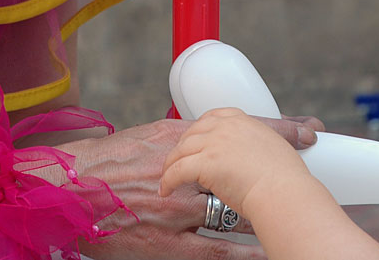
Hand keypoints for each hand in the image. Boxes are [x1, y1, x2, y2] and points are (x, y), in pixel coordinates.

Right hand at [67, 114, 314, 259]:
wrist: (67, 190)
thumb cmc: (107, 162)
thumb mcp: (149, 136)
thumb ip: (185, 136)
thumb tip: (216, 130)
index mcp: (180, 140)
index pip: (240, 133)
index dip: (278, 132)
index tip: (310, 131)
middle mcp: (184, 172)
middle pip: (245, 173)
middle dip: (279, 172)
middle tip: (311, 169)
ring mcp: (177, 210)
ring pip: (235, 213)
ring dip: (265, 211)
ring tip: (297, 210)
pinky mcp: (166, 244)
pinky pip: (214, 251)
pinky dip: (242, 253)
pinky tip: (265, 254)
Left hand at [159, 108, 319, 222]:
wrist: (284, 192)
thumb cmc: (285, 179)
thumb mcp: (277, 148)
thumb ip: (264, 144)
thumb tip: (265, 151)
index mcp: (242, 121)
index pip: (212, 117)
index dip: (200, 130)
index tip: (196, 141)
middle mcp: (225, 127)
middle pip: (192, 132)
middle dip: (182, 147)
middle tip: (176, 162)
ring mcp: (214, 143)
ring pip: (180, 150)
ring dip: (171, 164)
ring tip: (167, 177)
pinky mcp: (205, 163)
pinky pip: (177, 170)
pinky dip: (168, 180)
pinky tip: (166, 189)